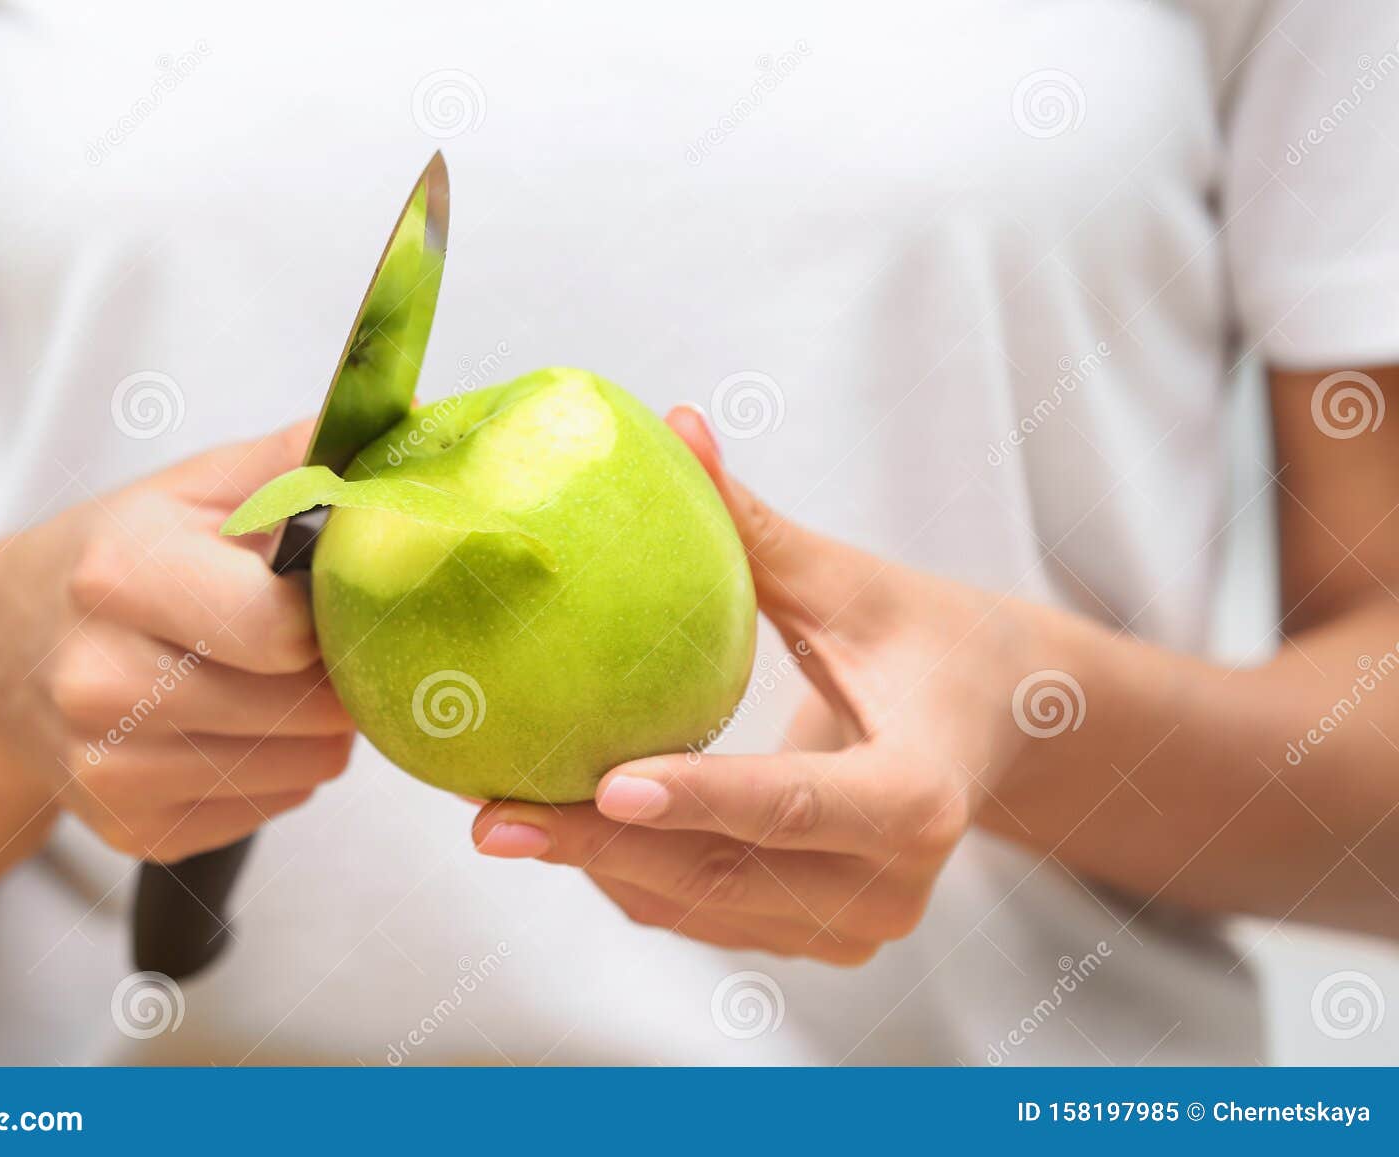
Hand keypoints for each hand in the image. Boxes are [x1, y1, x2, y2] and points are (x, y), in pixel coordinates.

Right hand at [0, 422, 353, 861]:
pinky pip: (274, 808)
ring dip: (316, 725)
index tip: (326, 595)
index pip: (283, 630)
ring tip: (272, 679)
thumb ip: (302, 457)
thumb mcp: (197, 485)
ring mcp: (110, 769)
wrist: (4, 654)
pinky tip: (237, 725)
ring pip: (306, 768)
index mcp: (118, 576)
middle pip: (305, 709)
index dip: (330, 615)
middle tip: (313, 640)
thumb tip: (414, 427)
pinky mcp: (133, 831)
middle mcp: (100, 682)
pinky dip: (279, 770)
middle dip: (335, 672)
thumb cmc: (119, 557)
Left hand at [471, 406, 1041, 964]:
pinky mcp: (817, 939)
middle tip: (493, 817)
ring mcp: (854, 928)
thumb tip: (676, 426)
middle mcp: (890, 885)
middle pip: (729, 875)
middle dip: (601, 848)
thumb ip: (758, 526)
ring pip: (701, 909)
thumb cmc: (929, 640)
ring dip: (600, 867)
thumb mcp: (852, 584)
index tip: (605, 784)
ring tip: (502, 815)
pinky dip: (629, 875)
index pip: (802, 805)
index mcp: (920, 794)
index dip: (704, 800)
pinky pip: (702, 916)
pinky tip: (560, 824)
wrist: (995, 729)